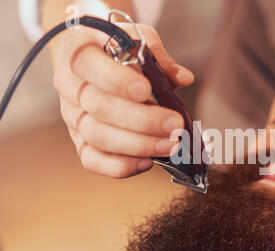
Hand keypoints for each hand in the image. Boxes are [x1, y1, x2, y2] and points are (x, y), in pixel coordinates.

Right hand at [52, 23, 193, 177]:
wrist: (92, 57)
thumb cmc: (116, 47)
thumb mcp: (137, 39)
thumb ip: (159, 58)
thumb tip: (184, 78)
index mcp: (79, 51)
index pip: (89, 66)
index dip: (117, 81)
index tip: (146, 90)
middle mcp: (70, 86)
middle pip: (99, 108)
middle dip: (142, 120)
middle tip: (175, 125)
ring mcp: (73, 116)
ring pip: (98, 137)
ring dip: (138, 145)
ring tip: (171, 144)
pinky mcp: (80, 140)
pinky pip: (92, 160)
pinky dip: (120, 166)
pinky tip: (147, 162)